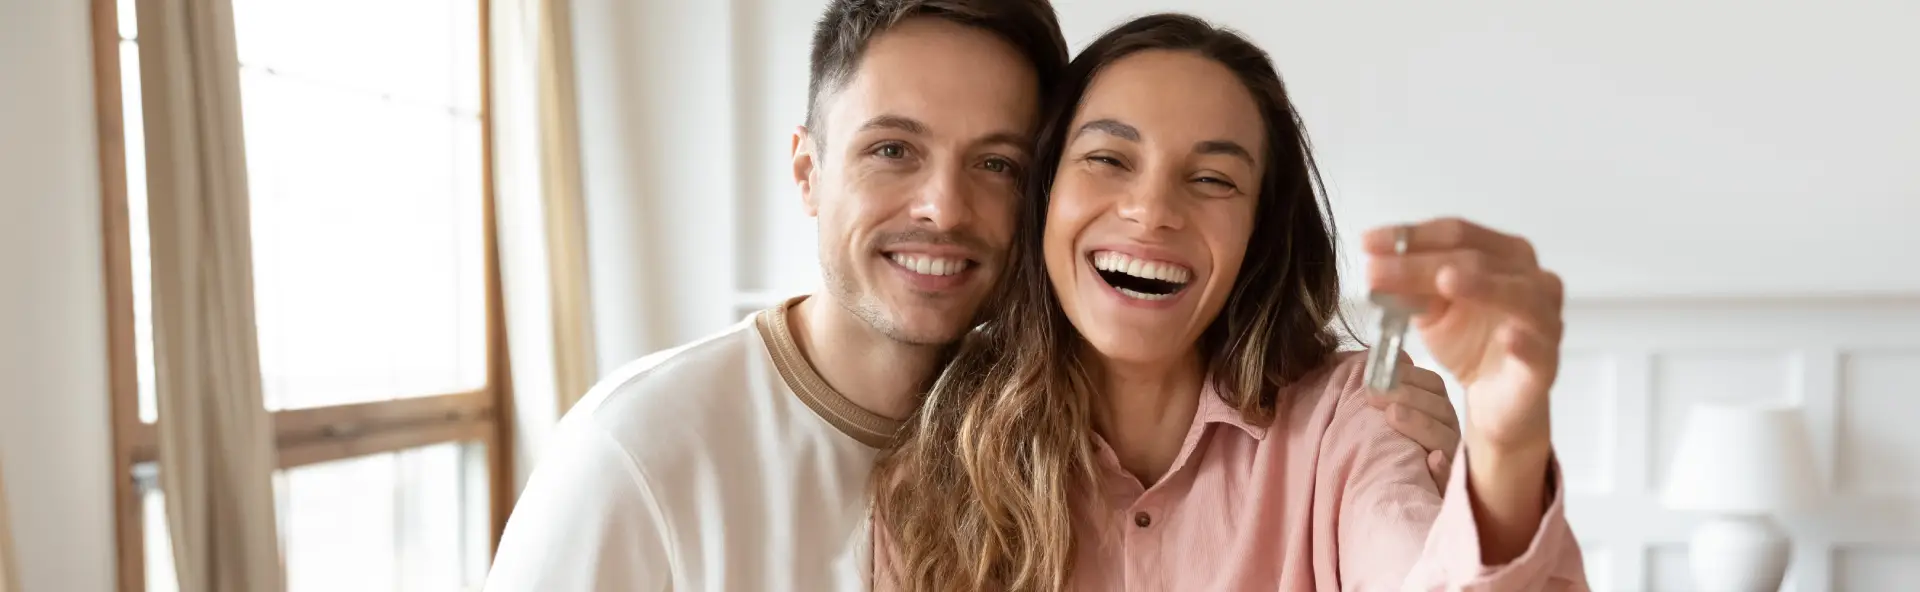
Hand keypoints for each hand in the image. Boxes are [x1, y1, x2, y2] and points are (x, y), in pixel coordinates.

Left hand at [1363, 218, 1562, 455]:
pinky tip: (1508, 337)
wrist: (1496, 397)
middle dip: (1422, 263)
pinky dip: (1524, 341)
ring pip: (1518, 294)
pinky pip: (1539, 348)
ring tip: (1446, 280)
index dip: (1411, 236)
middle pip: (1477, 260)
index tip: (1367, 243)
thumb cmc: (1469, 342)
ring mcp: (1544, 319)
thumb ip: (1411, 287)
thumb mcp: (1431, 309)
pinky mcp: (1546, 363)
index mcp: (1504, 255)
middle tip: (1377, 271)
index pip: (1457, 234)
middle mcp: (1532, 278)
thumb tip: (1376, 267)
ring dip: (1481, 285)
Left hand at [1363, 357, 1459, 488]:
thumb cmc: (1389, 452)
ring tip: (1393, 414)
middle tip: (1374, 393)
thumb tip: (1377, 358)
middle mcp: (1448, 433)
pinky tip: (1435, 460)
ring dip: (1420, 424)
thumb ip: (1389, 392)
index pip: (1432, 385)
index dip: (1408, 375)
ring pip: (1445, 440)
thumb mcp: (1388, 420)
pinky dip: (1443, 469)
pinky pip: (1451, 480)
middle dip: (1407, 396)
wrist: (1393, 504)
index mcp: (1437, 412)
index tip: (1379, 370)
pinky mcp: (1448, 489)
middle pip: (1439, 409)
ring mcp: (1452, 461)